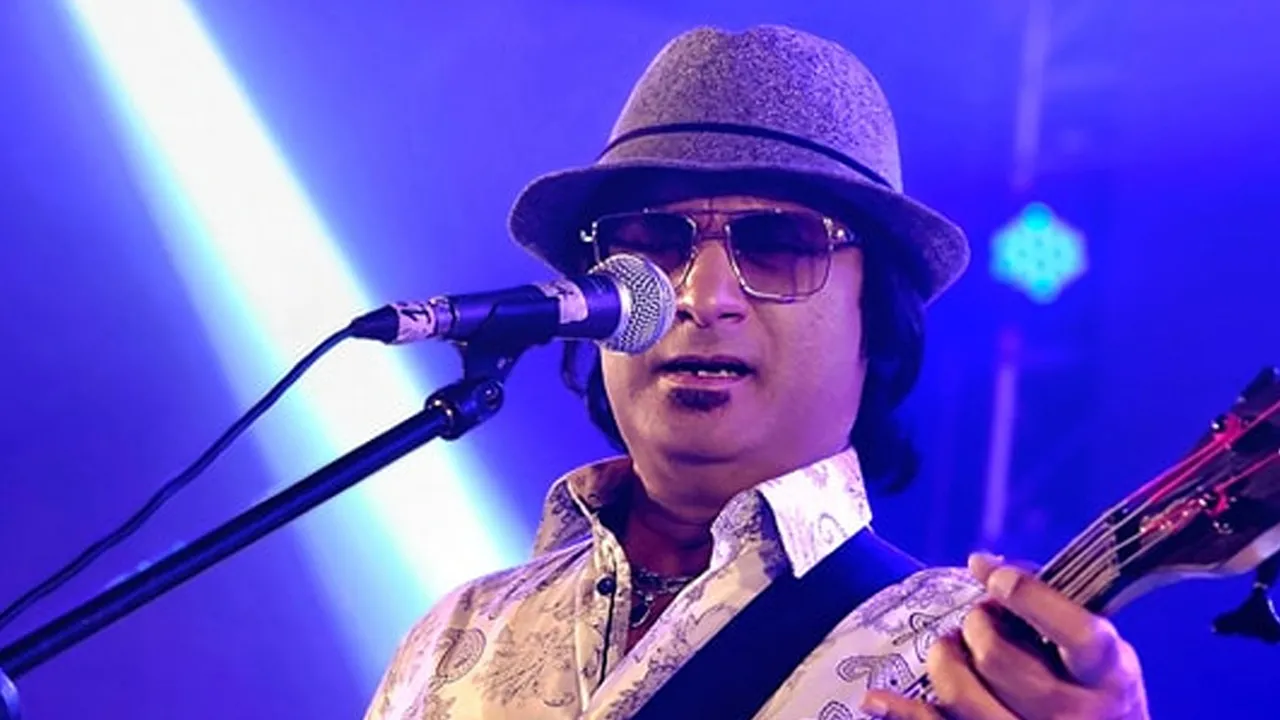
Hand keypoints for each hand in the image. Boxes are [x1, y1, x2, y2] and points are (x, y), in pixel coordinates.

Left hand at [860, 553, 1148, 719]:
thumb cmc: (1093, 693)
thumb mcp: (1094, 654)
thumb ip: (1050, 610)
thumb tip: (981, 563)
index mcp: (1111, 675)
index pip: (1076, 633)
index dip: (1030, 598)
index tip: (995, 579)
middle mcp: (1079, 716)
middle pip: (1000, 660)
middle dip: (976, 627)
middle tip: (976, 622)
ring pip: (965, 698)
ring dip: (943, 662)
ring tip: (949, 651)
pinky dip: (904, 714)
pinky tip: (876, 700)